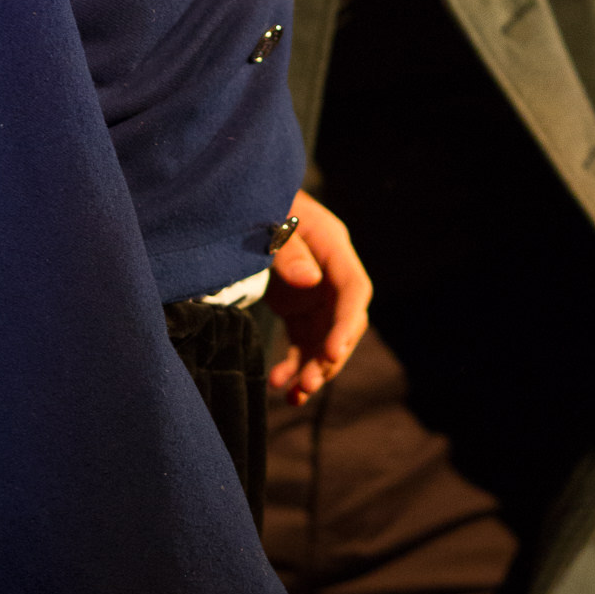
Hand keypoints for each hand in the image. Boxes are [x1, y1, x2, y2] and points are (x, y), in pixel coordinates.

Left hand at [264, 189, 370, 404]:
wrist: (241, 199)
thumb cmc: (260, 203)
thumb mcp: (270, 221)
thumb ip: (288, 250)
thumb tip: (310, 281)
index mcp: (333, 246)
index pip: (353, 290)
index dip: (346, 324)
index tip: (331, 354)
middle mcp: (331, 273)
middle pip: (344, 322)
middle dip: (329, 357)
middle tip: (308, 384)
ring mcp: (316, 293)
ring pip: (325, 340)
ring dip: (312, 369)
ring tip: (292, 394)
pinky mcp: (298, 308)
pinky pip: (303, 343)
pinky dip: (294, 366)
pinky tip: (279, 386)